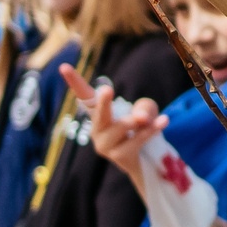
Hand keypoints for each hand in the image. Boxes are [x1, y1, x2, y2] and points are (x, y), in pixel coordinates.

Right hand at [58, 65, 164, 188]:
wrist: (145, 160)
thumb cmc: (141, 127)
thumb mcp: (144, 111)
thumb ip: (144, 107)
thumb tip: (141, 119)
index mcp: (99, 113)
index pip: (84, 95)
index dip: (74, 82)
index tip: (63, 67)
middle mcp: (97, 129)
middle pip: (99, 113)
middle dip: (103, 102)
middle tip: (106, 90)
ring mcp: (105, 144)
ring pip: (120, 127)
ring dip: (134, 121)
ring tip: (144, 117)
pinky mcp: (118, 156)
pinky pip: (136, 140)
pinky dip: (151, 130)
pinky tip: (163, 121)